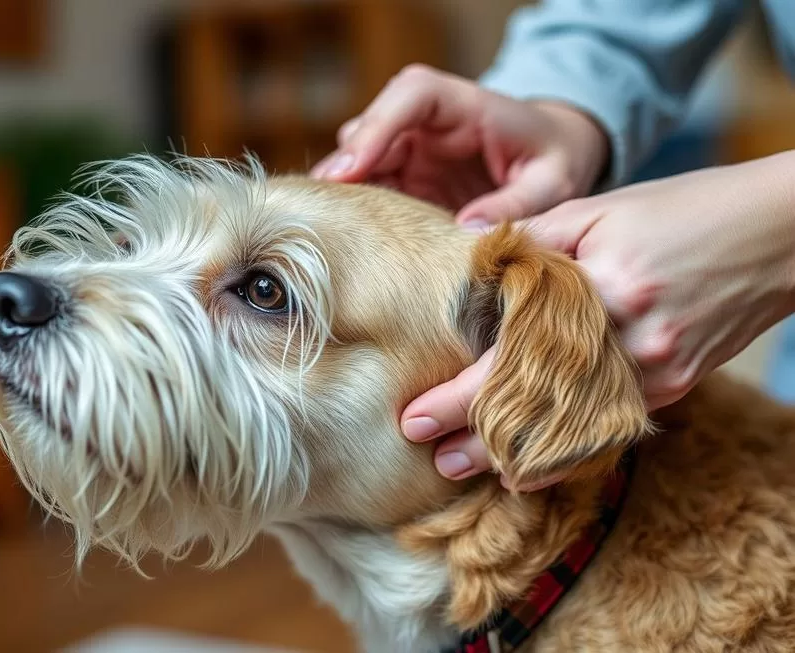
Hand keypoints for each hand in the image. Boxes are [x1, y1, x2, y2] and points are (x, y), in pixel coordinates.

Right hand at [310, 64, 609, 224]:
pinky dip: (356, 209)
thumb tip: (466, 231)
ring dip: (345, 191)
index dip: (378, 125)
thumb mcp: (552, 183)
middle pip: (370, 128)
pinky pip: (368, 188)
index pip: (412, 94)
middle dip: (346, 166)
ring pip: (358, 159)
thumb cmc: (555, 159)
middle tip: (328, 209)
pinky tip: (349, 237)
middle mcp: (427, 122)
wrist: (553, 157)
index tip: (353, 166)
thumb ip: (516, 204)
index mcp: (464, 104)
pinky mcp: (404, 178)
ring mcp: (410, 149)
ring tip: (332, 228)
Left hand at [403, 153, 794, 483]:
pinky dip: (567, 447)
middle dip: (477, 438)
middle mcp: (629, 341)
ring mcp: (657, 370)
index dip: (458, 396)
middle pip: (536, 405)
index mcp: (598, 290)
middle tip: (428, 456)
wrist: (776, 233)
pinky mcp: (675, 383)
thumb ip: (531, 239)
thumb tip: (466, 256)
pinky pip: (609, 425)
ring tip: (466, 471)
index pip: (509, 359)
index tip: (413, 417)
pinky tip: (531, 468)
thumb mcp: (597, 210)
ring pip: (573, 428)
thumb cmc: (679, 210)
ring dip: (517, 455)